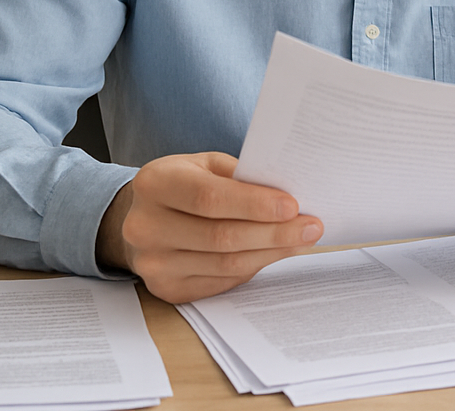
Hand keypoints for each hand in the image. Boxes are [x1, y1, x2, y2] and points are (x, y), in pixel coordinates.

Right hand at [96, 151, 322, 302]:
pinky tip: (275, 253)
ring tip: (302, 240)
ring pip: (225, 264)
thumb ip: (240, 176)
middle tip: (311, 227)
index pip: (209, 198)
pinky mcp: (166, 289)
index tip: (293, 206)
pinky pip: (221, 281)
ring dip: (271, 252)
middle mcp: (145, 226)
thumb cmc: (185, 184)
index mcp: (155, 184)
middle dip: (273, 233)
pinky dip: (254, 267)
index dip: (254, 205)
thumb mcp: (205, 165)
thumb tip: (289, 193)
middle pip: (220, 237)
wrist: (143, 216)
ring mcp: (152, 263)